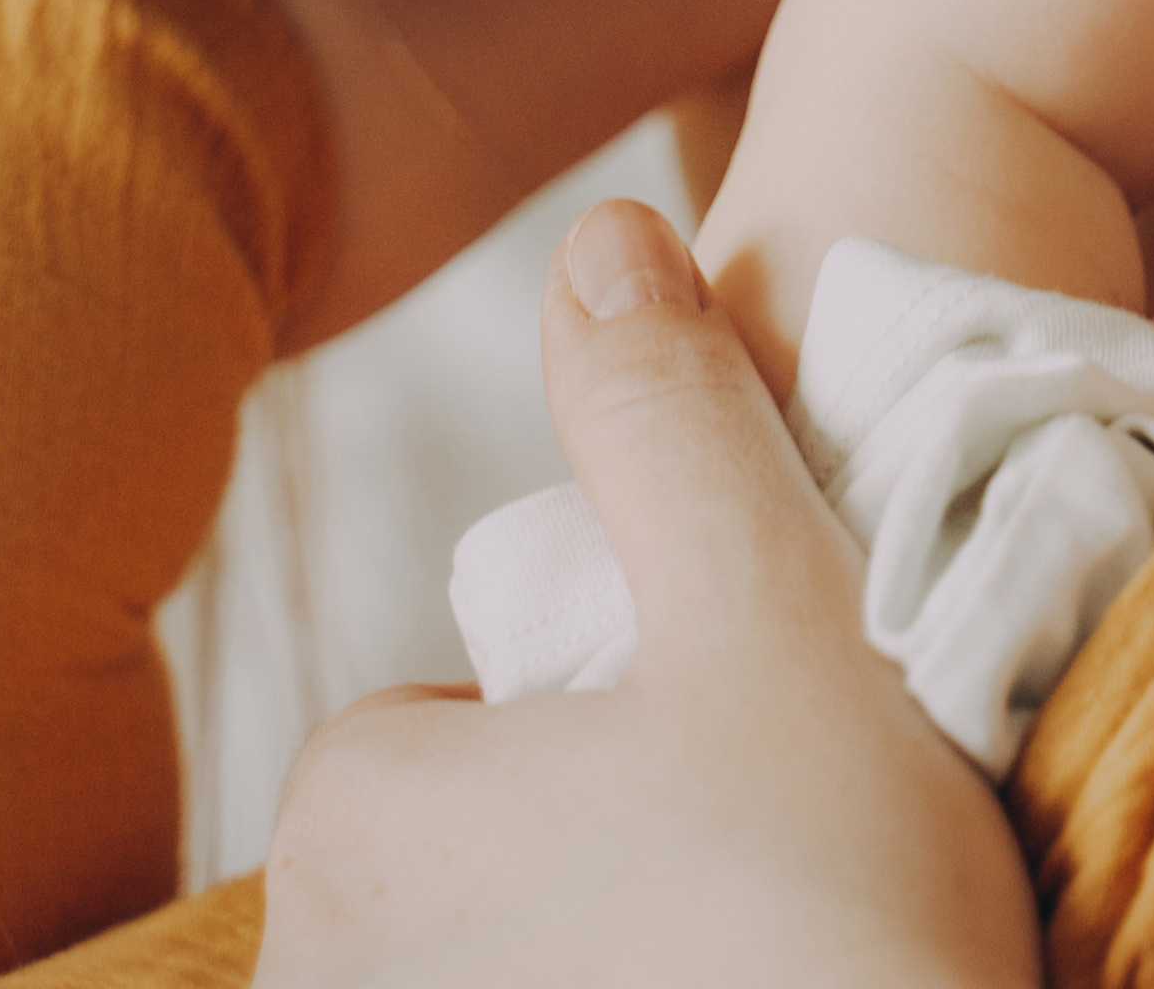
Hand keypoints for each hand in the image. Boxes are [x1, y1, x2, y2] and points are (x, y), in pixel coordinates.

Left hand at [259, 202, 1040, 988]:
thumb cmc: (826, 914)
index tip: (727, 767)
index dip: (593, 727)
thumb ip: (674, 415)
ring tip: (769, 969)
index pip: (436, 725)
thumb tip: (604, 238)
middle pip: (463, 872)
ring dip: (617, 962)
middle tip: (767, 876)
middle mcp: (327, 978)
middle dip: (590, 865)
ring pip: (501, 978)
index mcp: (359, 822)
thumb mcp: (773, 605)